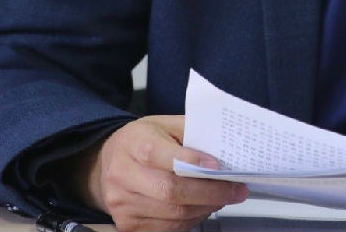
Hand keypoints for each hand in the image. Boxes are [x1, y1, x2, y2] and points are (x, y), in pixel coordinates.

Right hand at [73, 115, 247, 231]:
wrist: (109, 161)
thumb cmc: (143, 140)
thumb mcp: (164, 124)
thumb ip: (191, 132)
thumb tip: (223, 148)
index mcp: (134, 143)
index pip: (162, 155)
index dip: (192, 161)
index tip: (219, 165)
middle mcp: (123, 175)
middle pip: (170, 191)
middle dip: (210, 192)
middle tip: (236, 189)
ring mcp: (123, 203)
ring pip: (172, 214)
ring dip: (205, 208)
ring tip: (224, 197)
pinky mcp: (127, 224)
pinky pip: (167, 228)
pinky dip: (191, 219)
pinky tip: (204, 207)